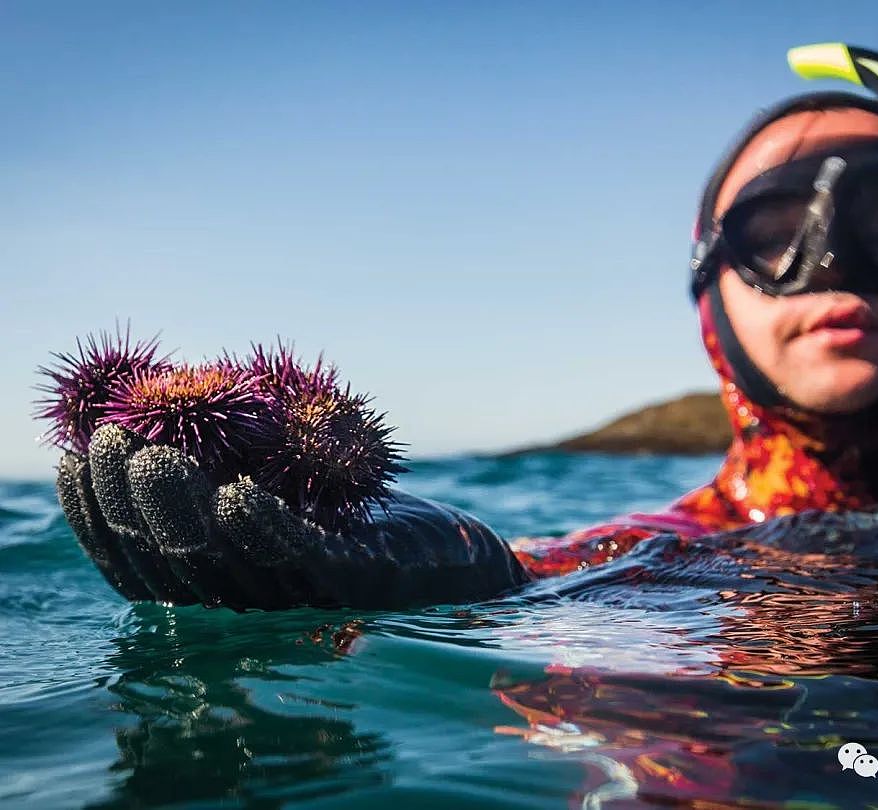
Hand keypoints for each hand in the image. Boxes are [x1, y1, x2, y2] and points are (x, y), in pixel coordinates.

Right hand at [57, 424, 529, 610]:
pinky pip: (305, 558)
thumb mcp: (295, 490)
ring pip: (229, 560)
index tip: (74, 457)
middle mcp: (263, 603)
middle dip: (131, 502)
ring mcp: (312, 597)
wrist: (466, 563)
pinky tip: (237, 491)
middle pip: (177, 563)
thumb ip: (239, 468)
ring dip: (183, 507)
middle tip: (108, 440)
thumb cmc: (370, 520)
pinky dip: (267, 526)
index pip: (146, 564)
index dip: (101, 518)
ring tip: (152, 453)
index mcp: (235, 584)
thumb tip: (171, 412)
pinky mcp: (363, 583)